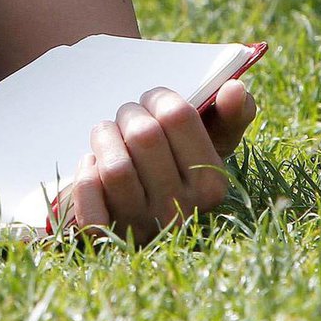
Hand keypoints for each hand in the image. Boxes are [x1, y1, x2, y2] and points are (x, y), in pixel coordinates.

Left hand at [66, 80, 257, 242]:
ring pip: (115, 166)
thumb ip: (227, 116)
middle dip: (127, 115)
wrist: (133, 219)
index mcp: (212, 184)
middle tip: (126, 118)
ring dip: (103, 139)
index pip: (178, 115)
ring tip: (106, 136)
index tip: (151, 101)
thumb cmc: (171, 170)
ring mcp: (142, 224)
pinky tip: (91, 165)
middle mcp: (181, 209)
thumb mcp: (205, 148)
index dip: (157, 97)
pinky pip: (90, 194)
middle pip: (143, 135)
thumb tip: (236, 87)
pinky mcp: (106, 233)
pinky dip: (84, 173)